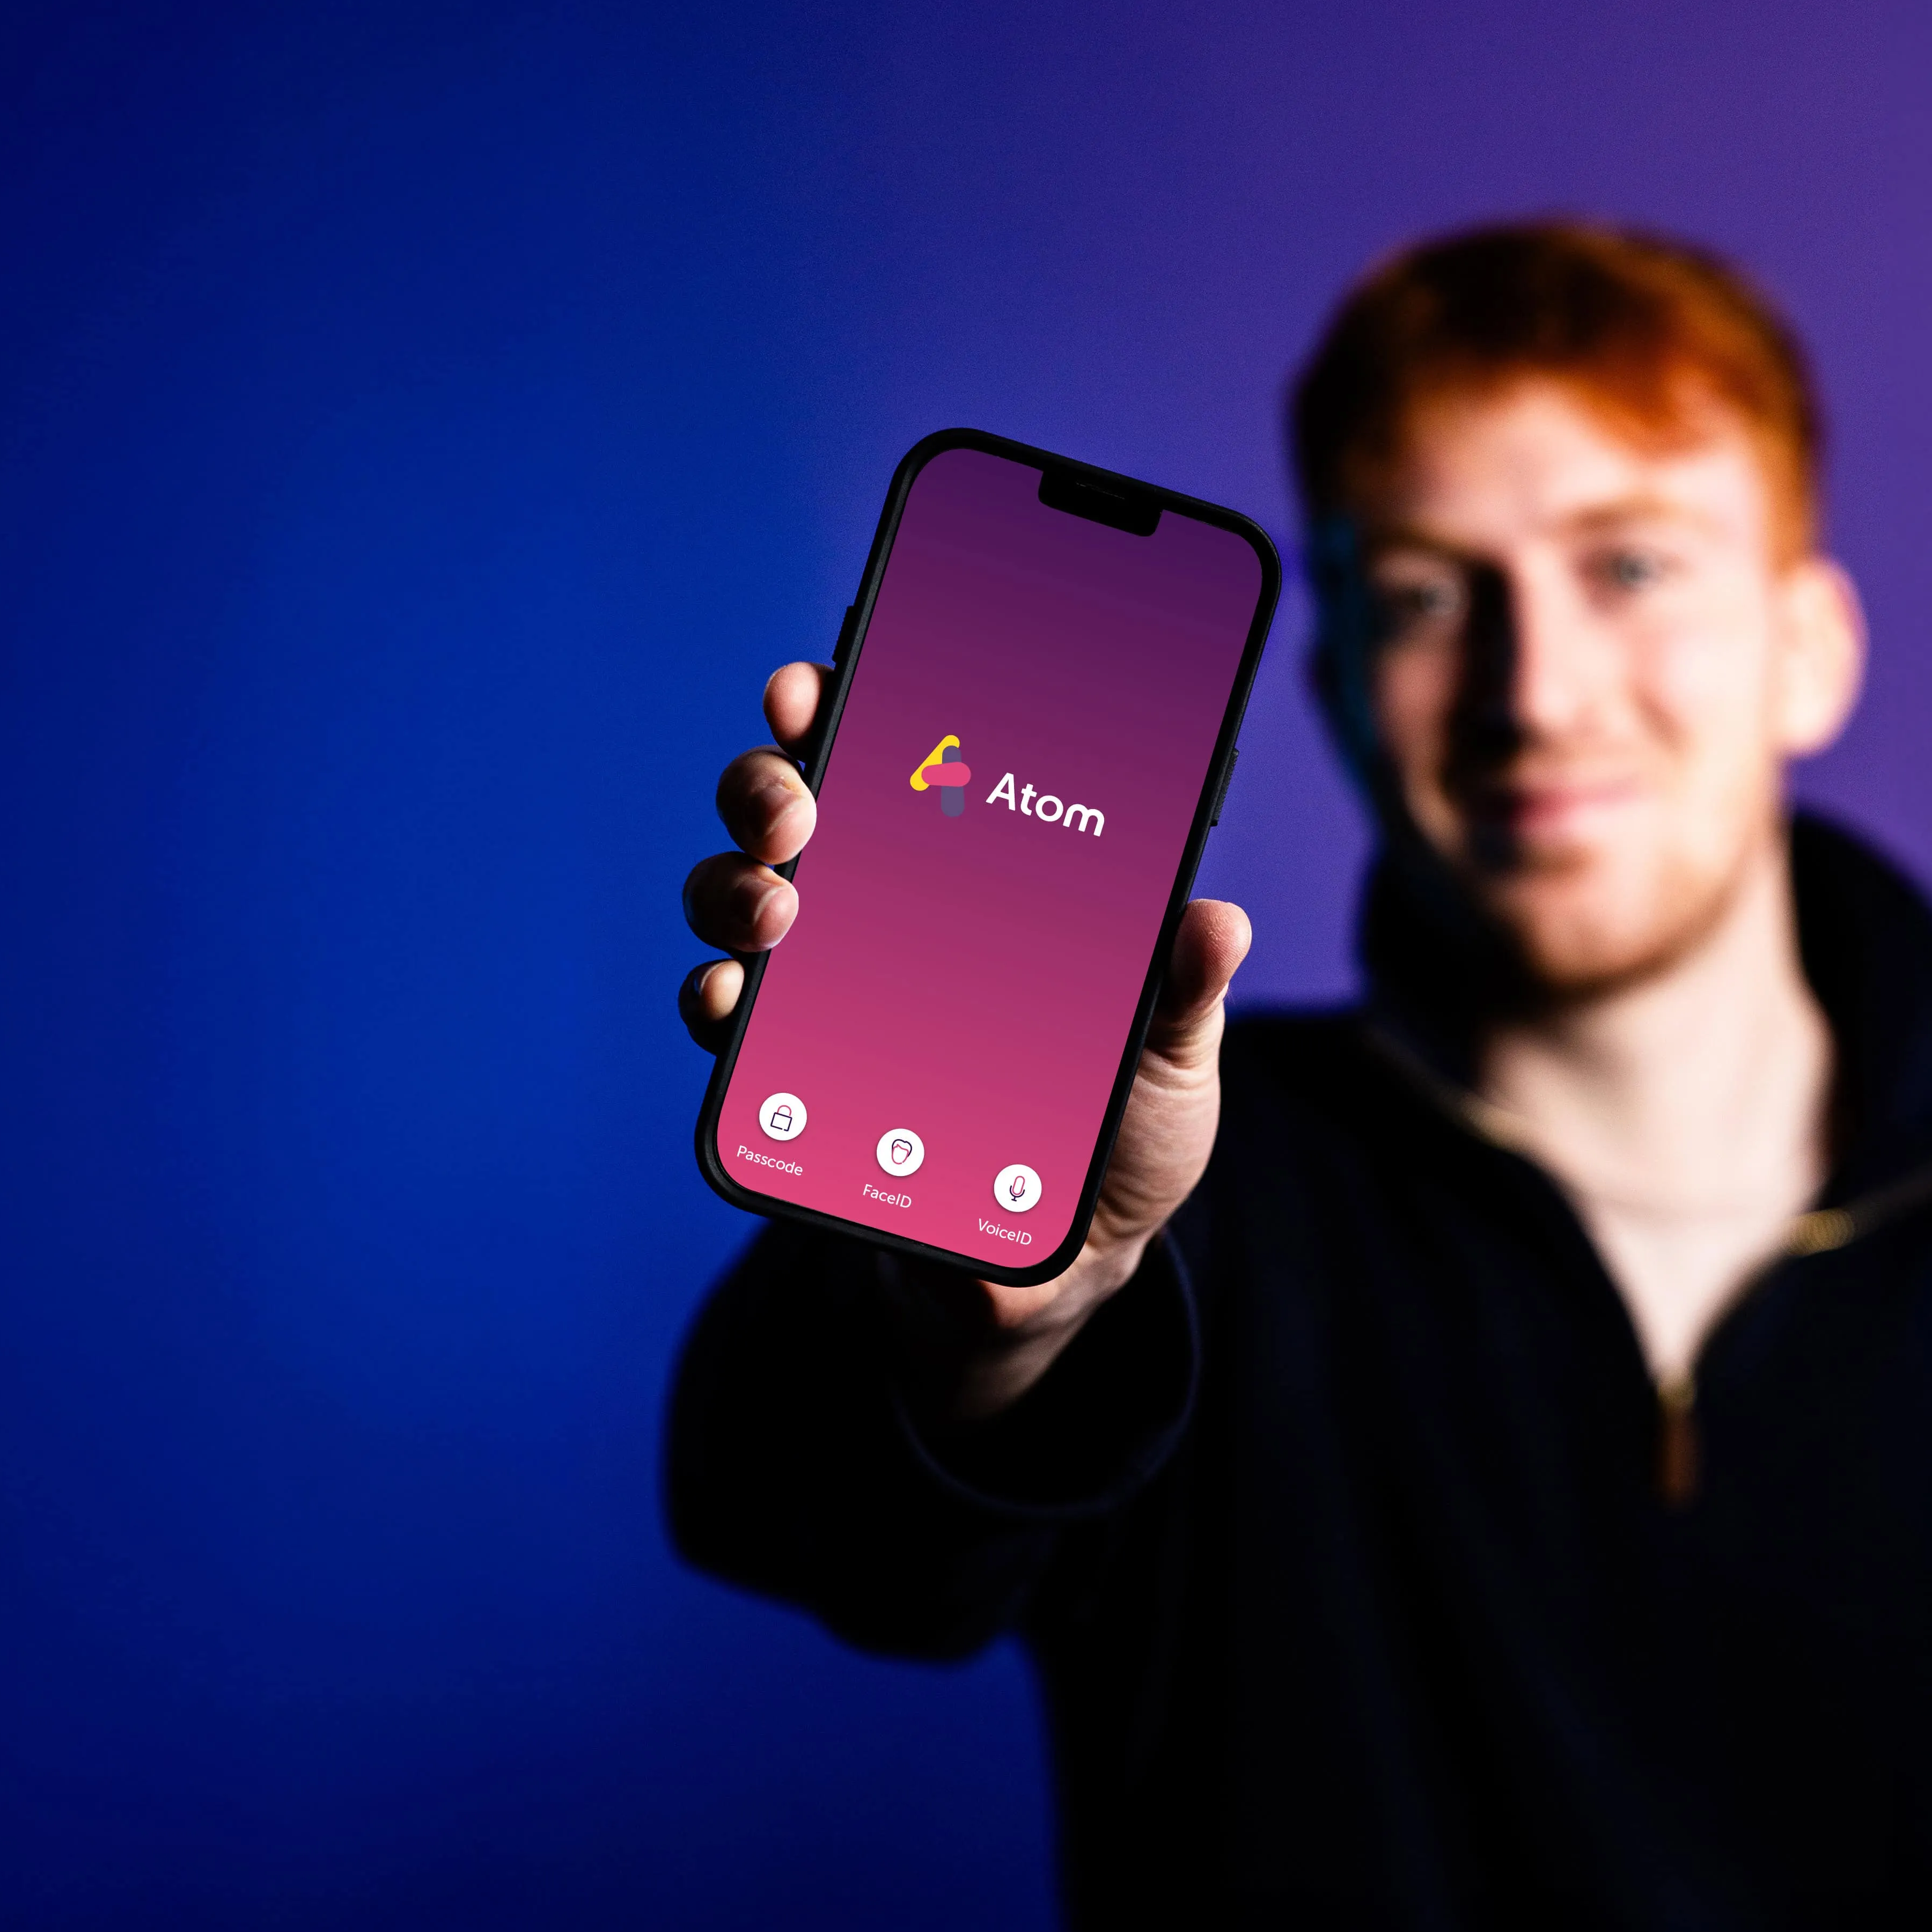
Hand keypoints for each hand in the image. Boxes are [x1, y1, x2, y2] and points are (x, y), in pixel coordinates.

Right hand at [680, 661, 1250, 1414]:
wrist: (1070, 1260)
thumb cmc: (1118, 1130)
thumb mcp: (1168, 1055)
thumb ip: (1184, 990)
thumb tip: (1213, 919)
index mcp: (973, 879)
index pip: (900, 757)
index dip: (850, 699)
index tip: (826, 671)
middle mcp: (882, 912)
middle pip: (794, 809)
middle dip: (773, 781)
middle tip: (800, 800)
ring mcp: (826, 991)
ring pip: (741, 898)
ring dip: (737, 884)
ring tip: (779, 903)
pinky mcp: (792, 1079)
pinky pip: (730, 1022)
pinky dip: (718, 998)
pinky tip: (733, 995)